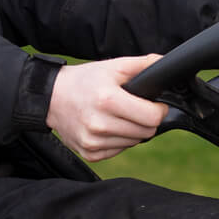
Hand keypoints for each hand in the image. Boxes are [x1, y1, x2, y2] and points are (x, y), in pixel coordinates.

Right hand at [47, 55, 168, 162]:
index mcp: (108, 100)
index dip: (159, 110)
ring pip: (134, 143)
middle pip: (146, 132)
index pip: (152, 118)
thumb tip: (167, 66)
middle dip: (146, 120)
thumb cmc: (85, 80)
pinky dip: (118, 141)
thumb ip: (143, 65)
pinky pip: (118, 151)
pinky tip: (107, 127)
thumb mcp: (113, 66)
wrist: (51, 97)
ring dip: (132, 131)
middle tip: (134, 109)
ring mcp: (93, 141)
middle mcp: (99, 124)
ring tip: (117, 116)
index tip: (154, 104)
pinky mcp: (89, 153)